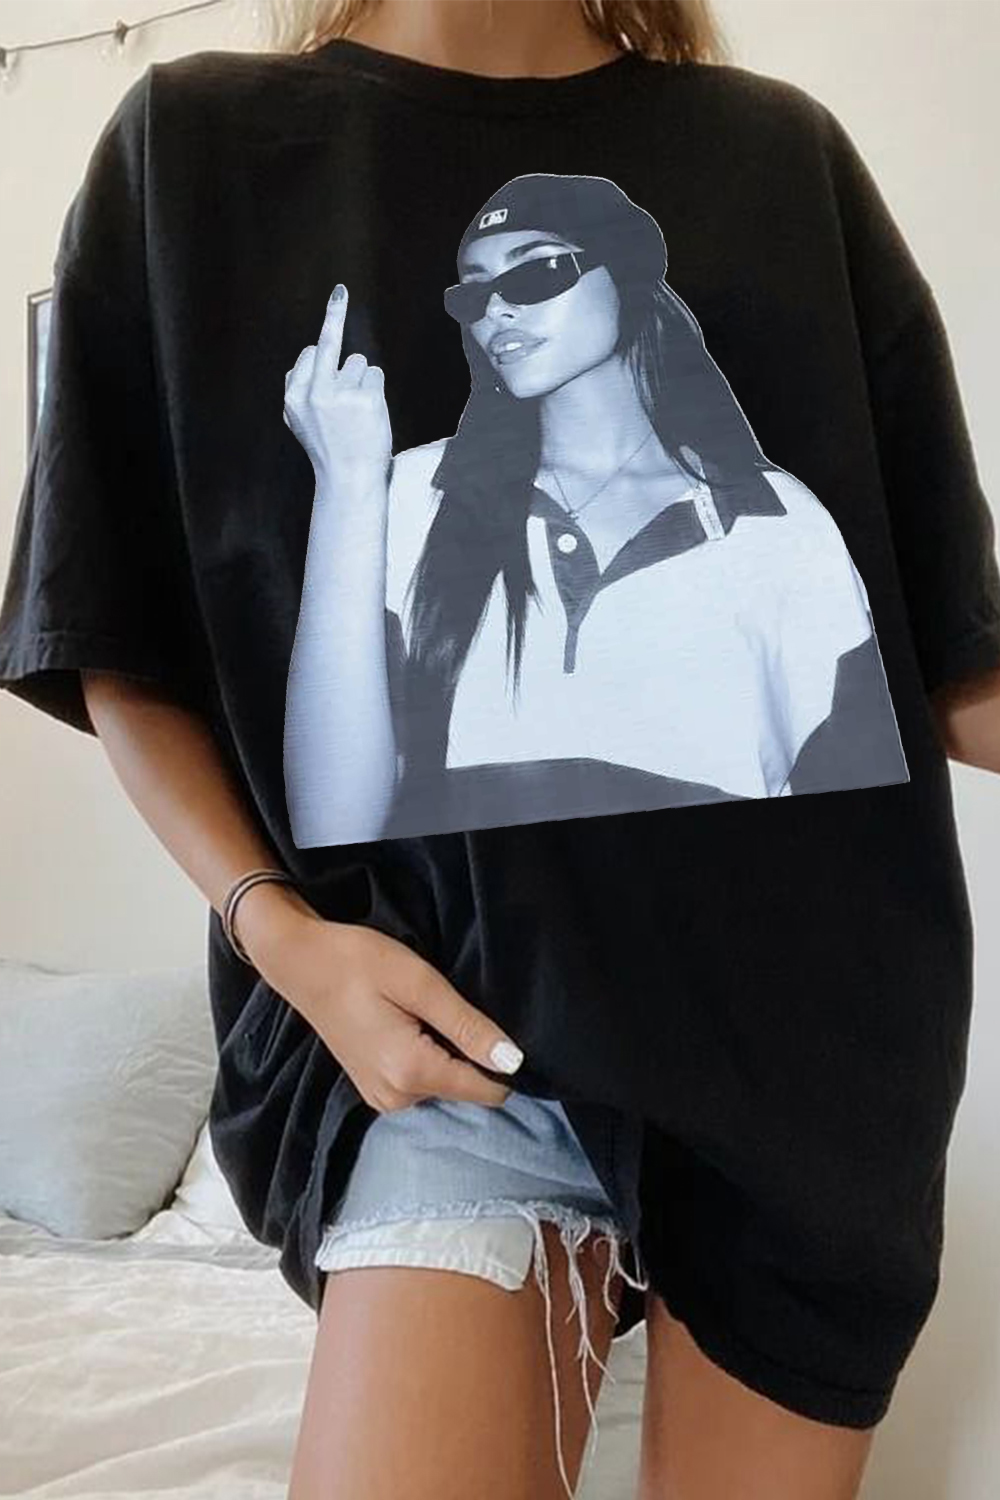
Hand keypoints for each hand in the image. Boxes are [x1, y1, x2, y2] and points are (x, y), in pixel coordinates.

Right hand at [242, 893, 523, 1113]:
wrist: (301, 963)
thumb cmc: (360, 962)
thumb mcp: (421, 983)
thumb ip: (468, 1026)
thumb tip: (515, 1062)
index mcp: (412, 1073)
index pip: (486, 1091)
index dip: (502, 1062)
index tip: (492, 1027)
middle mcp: (398, 1099)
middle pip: (465, 1088)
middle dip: (469, 1054)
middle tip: (444, 1009)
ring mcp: (382, 1098)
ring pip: (444, 1086)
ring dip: (446, 1054)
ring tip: (424, 1014)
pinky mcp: (374, 1090)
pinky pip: (421, 1084)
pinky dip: (427, 1059)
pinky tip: (410, 1026)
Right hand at [283, 284, 392, 487]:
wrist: (349, 480)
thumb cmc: (331, 448)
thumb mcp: (302, 420)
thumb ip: (303, 388)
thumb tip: (313, 350)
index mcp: (294, 397)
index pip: (310, 352)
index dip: (325, 335)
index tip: (336, 297)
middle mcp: (313, 392)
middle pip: (330, 347)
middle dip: (334, 316)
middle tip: (339, 293)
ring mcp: (340, 394)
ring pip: (358, 362)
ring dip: (362, 381)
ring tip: (357, 413)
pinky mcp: (365, 398)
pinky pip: (375, 375)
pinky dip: (376, 391)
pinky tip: (370, 414)